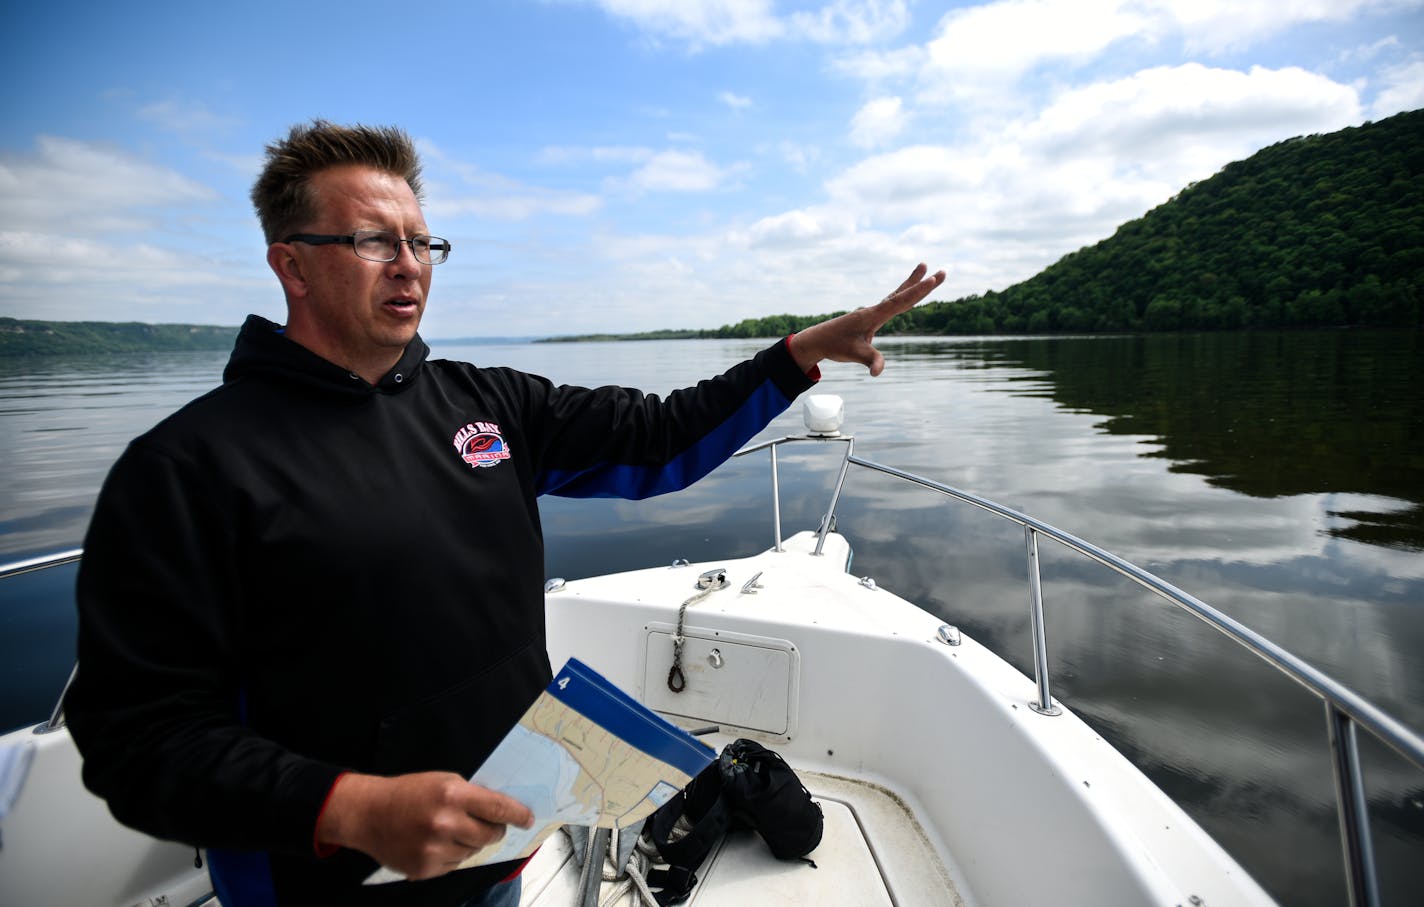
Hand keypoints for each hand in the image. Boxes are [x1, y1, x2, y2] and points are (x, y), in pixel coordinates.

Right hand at [316, 771, 534, 879]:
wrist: (369, 814)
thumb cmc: (408, 793)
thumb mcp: (444, 781)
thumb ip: (472, 795)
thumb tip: (502, 810)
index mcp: (453, 795)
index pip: (498, 808)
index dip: (518, 815)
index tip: (528, 819)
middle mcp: (446, 823)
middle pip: (491, 835)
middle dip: (494, 830)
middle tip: (486, 824)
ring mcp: (435, 849)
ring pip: (474, 851)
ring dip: (469, 842)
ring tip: (449, 830)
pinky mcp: (425, 869)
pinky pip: (455, 864)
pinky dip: (451, 854)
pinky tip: (435, 842)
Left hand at [790, 263, 945, 375]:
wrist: (818, 340)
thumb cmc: (836, 345)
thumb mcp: (854, 354)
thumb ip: (869, 360)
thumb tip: (878, 372)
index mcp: (872, 315)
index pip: (900, 301)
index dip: (918, 291)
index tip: (933, 278)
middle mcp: (874, 310)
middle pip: (903, 294)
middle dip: (922, 284)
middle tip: (942, 272)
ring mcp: (873, 312)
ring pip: (897, 295)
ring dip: (913, 284)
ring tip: (926, 269)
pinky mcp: (871, 317)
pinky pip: (892, 303)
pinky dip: (903, 296)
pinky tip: (908, 294)